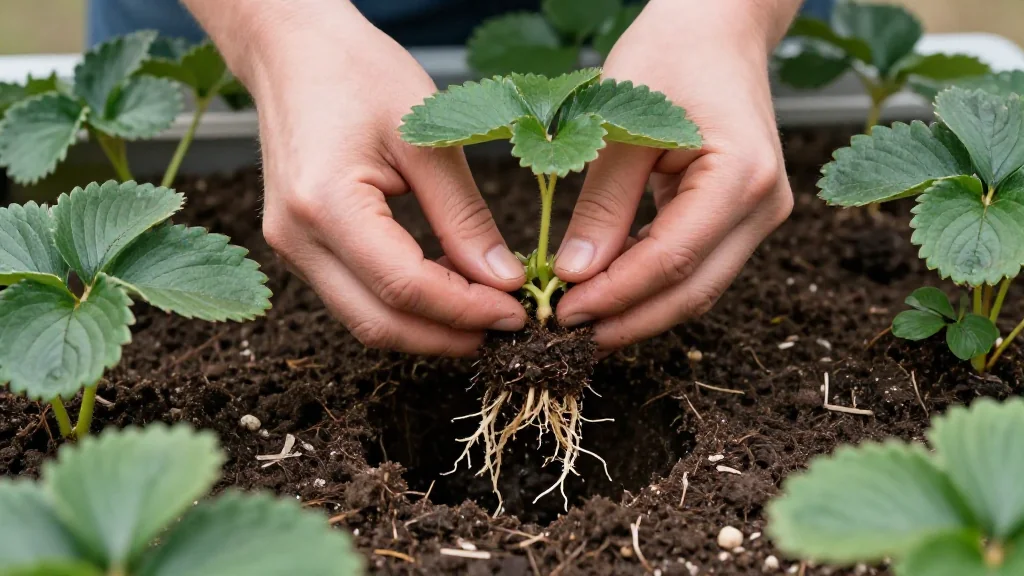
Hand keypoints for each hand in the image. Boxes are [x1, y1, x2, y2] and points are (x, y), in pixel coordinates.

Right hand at [195, 1, 526, 354]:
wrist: (293, 49)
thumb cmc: (359, 73)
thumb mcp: (428, 138)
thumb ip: (464, 216)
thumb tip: (503, 280)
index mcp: (325, 204)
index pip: (404, 287)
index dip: (465, 311)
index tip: (517, 312)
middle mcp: (296, 238)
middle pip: (378, 323)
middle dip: (448, 337)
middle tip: (506, 327)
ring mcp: (290, 247)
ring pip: (364, 320)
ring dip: (427, 327)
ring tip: (484, 308)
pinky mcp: (299, 246)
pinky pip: (354, 297)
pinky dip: (403, 304)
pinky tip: (447, 287)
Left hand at [553, 0, 798, 351]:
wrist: (715, 28)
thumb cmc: (668, 56)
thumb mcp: (619, 124)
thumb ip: (601, 203)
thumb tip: (575, 275)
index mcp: (741, 176)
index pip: (672, 258)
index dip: (615, 294)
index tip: (561, 311)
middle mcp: (764, 205)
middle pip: (692, 290)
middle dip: (627, 319)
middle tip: (566, 334)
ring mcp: (760, 215)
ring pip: (696, 288)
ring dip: (638, 309)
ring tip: (580, 320)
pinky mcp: (742, 217)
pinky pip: (696, 266)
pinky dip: (650, 284)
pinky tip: (606, 291)